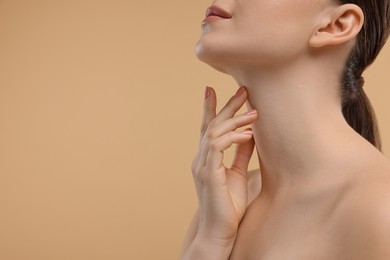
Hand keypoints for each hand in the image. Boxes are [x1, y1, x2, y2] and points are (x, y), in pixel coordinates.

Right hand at [191, 86, 257, 243]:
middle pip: (211, 125)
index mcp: (207, 158)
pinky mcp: (208, 173)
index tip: (211, 89)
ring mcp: (202, 165)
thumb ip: (240, 153)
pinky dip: (233, 137)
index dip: (210, 108)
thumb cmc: (228, 205)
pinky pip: (218, 147)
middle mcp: (201, 158)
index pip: (207, 128)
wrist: (219, 231)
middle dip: (226, 106)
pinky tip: (248, 133)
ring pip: (214, 132)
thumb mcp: (237, 174)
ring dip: (234, 119)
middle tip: (242, 89)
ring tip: (254, 111)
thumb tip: (249, 134)